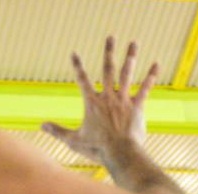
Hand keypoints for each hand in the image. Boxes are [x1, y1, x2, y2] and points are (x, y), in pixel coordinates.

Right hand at [43, 36, 158, 161]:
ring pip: (127, 74)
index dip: (77, 66)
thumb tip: (41, 126)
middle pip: (108, 70)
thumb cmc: (96, 148)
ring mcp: (123, 101)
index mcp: (91, 103)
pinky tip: (156, 64)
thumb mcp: (73, 140)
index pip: (82, 80)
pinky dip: (151, 76)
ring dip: (130, 57)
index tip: (74, 53)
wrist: (119, 153)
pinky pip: (145, 88)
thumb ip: (57, 131)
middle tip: (111, 37)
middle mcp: (108, 97)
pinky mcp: (137, 107)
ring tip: (133, 43)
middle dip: (109, 52)